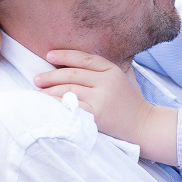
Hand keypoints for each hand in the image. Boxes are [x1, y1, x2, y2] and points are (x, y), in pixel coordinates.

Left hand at [34, 50, 165, 153]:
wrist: (145, 127)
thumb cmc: (132, 104)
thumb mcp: (126, 79)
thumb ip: (110, 69)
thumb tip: (84, 60)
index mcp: (113, 71)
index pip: (84, 58)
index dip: (65, 55)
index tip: (49, 56)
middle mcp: (107, 82)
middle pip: (72, 74)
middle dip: (51, 75)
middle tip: (37, 79)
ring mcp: (101, 98)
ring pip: (68, 90)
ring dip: (49, 91)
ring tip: (38, 93)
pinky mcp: (96, 114)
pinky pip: (70, 106)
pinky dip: (56, 104)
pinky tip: (47, 105)